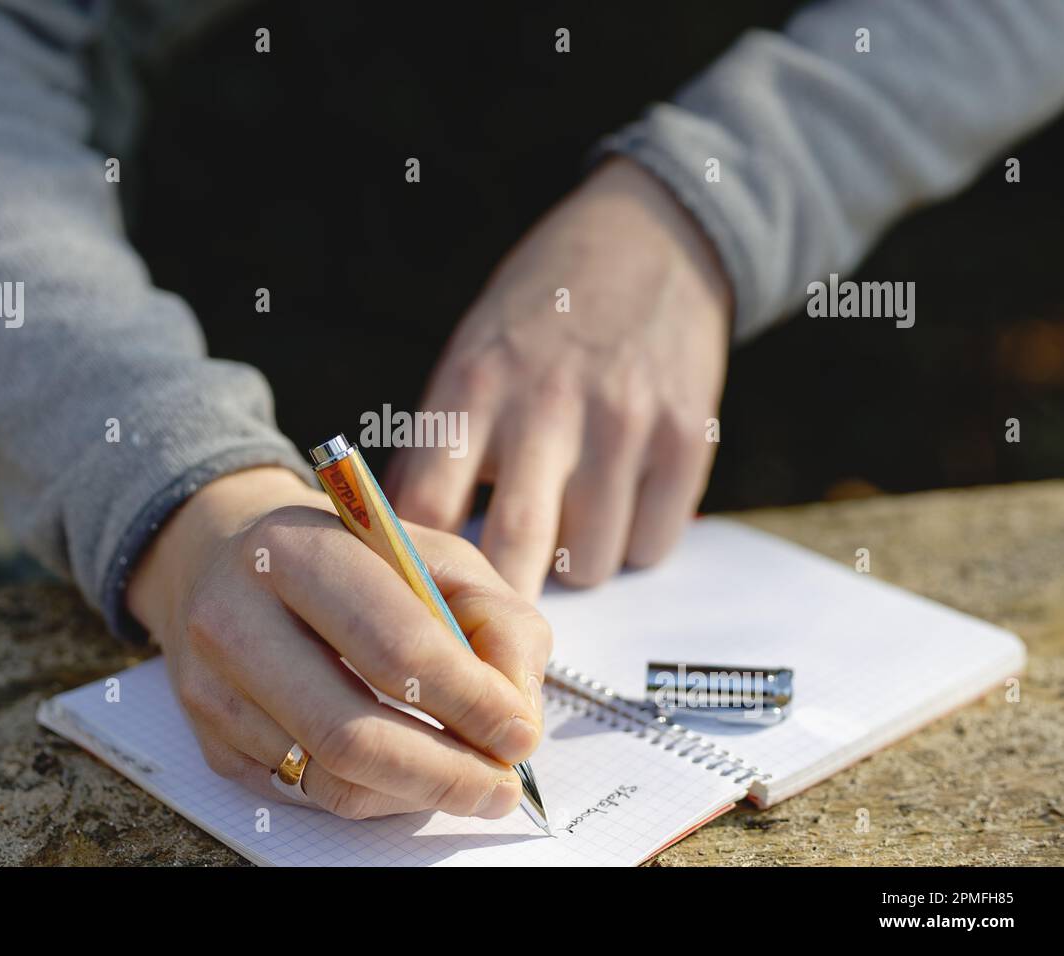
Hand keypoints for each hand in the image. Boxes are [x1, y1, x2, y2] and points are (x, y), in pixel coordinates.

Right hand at [127, 466, 551, 819]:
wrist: (231, 555)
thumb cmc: (352, 558)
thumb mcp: (438, 557)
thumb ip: (496, 622)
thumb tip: (516, 713)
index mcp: (298, 549)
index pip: (394, 646)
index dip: (469, 701)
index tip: (521, 733)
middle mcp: (235, 617)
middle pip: (351, 732)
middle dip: (446, 772)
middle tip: (502, 783)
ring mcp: (213, 687)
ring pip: (330, 778)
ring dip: (416, 792)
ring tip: (468, 779)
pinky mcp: (211, 741)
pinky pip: (307, 795)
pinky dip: (375, 796)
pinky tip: (408, 771)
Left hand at [387, 156, 731, 599]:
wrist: (649, 240)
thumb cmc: (539, 313)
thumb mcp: (469, 354)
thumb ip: (439, 443)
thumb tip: (402, 539)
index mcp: (473, 385)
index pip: (427, 506)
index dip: (420, 565)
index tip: (423, 592)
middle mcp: (546, 405)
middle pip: (514, 548)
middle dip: (500, 599)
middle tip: (494, 614)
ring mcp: (623, 422)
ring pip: (589, 563)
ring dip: (572, 566)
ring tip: (568, 526)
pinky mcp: (685, 436)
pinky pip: (651, 545)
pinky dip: (631, 543)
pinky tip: (619, 504)